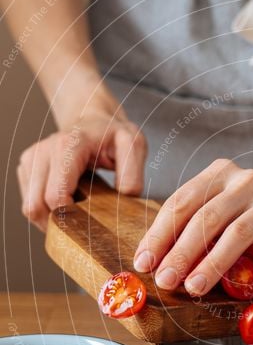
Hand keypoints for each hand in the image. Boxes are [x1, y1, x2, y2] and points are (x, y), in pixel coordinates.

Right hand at [17, 107, 146, 230]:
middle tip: (83, 224)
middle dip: (59, 222)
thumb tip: (124, 197)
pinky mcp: (26, 166)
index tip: (89, 221)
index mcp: (67, 146)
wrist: (93, 120)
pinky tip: (66, 202)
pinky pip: (28, 201)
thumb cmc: (113, 134)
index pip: (54, 195)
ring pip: (29, 207)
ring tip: (76, 212)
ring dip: (50, 218)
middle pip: (37, 205)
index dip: (69, 216)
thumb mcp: (133, 145)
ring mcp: (31, 159)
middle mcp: (43, 151)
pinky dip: (45, 210)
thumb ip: (132, 172)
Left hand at [133, 159, 252, 295]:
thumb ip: (191, 226)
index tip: (144, 262)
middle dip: (182, 252)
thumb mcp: (219, 207)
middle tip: (166, 280)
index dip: (160, 234)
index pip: (182, 202)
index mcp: (219, 174)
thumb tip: (154, 262)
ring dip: (214, 263)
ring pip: (239, 232)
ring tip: (195, 287)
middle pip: (207, 217)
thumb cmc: (249, 212)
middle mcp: (245, 183)